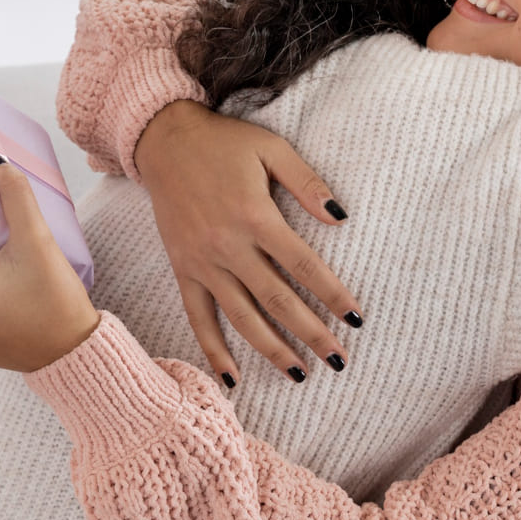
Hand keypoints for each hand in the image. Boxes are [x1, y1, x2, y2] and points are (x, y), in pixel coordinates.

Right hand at [135, 101, 362, 385]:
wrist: (164, 140)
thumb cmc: (225, 143)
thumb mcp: (272, 148)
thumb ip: (306, 181)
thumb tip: (340, 217)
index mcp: (256, 216)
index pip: (304, 266)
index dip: (332, 294)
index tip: (356, 319)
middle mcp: (229, 246)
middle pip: (277, 299)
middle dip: (311, 332)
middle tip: (339, 360)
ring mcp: (203, 262)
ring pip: (241, 316)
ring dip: (271, 350)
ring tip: (299, 374)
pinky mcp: (182, 269)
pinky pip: (198, 316)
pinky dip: (213, 349)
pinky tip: (233, 378)